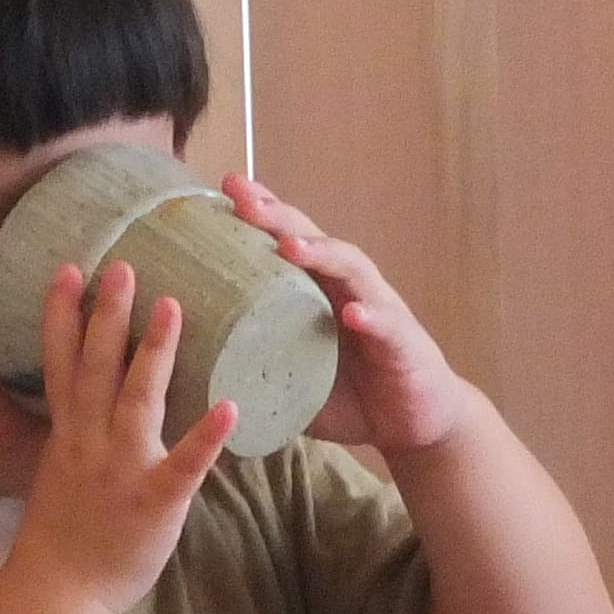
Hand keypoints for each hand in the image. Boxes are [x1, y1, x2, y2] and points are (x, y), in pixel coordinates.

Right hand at [14, 260, 234, 613]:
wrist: (62, 591)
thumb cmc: (66, 536)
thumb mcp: (63, 472)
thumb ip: (80, 435)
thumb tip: (91, 403)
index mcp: (69, 434)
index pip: (62, 364)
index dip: (62, 315)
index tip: (69, 269)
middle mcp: (90, 442)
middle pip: (96, 367)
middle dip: (107, 314)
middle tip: (123, 263)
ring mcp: (122, 469)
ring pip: (136, 400)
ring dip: (154, 353)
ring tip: (173, 307)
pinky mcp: (156, 500)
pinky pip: (185, 464)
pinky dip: (206, 436)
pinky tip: (230, 407)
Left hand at [224, 175, 480, 453]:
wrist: (416, 425)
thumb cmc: (354, 397)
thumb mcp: (293, 383)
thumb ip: (255, 371)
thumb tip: (196, 376)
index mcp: (318, 293)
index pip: (288, 240)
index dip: (261, 212)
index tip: (226, 187)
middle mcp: (348, 290)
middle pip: (313, 240)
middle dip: (279, 217)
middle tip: (244, 199)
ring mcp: (379, 311)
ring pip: (351, 269)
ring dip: (322, 254)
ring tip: (291, 247)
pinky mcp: (403, 343)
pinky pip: (386, 325)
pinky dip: (371, 316)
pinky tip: (354, 314)